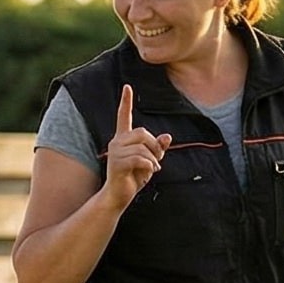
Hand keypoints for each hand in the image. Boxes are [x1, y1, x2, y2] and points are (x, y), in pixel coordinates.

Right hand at [102, 84, 168, 207]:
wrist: (118, 196)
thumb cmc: (133, 178)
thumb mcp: (150, 161)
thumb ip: (158, 148)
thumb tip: (167, 136)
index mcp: (123, 139)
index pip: (123, 116)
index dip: (125, 102)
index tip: (127, 87)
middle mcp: (117, 142)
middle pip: (142, 132)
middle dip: (154, 146)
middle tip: (157, 160)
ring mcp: (115, 153)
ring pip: (143, 148)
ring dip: (153, 160)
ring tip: (152, 169)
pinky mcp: (117, 164)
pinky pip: (140, 159)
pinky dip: (149, 166)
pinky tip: (149, 173)